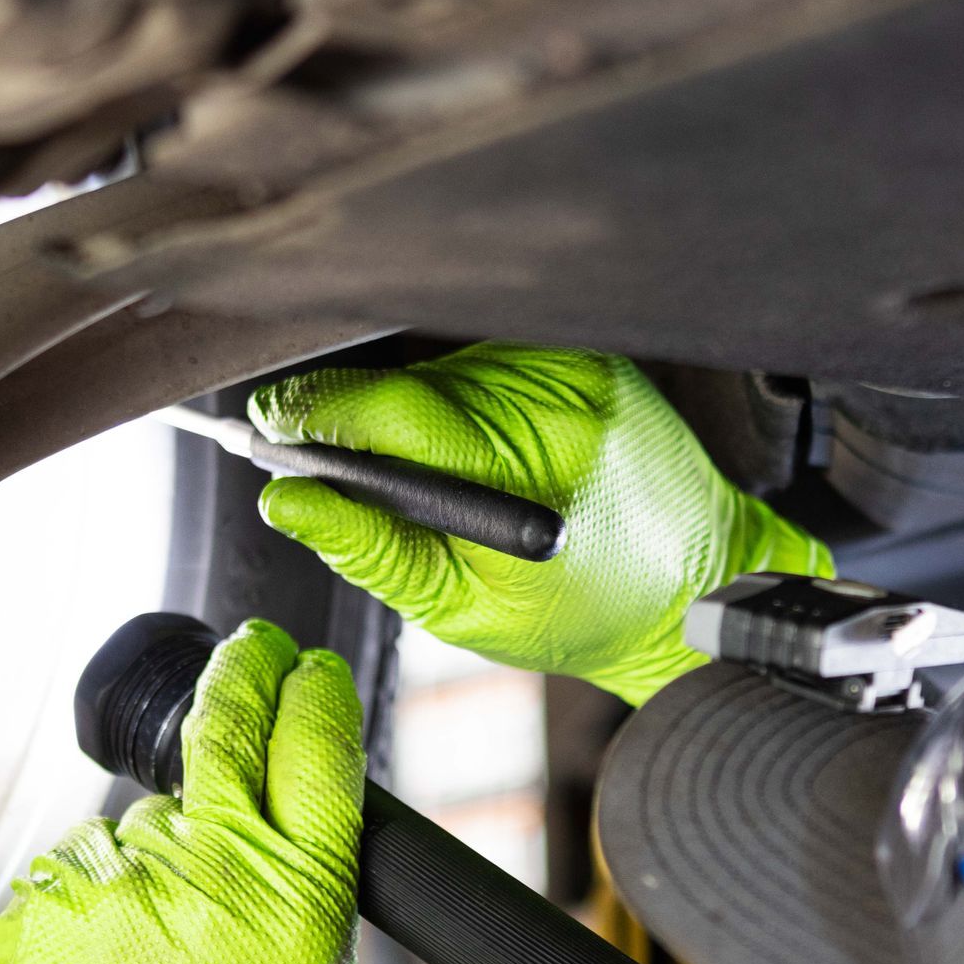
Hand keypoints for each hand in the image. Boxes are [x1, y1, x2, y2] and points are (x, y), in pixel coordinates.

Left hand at [0, 619, 362, 963]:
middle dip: (243, 677)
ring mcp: (114, 878)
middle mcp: (205, 871)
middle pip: (225, 728)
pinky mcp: (42, 897)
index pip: (316, 747)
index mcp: (295, 902)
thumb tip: (293, 837)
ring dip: (161, 856)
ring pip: (151, 819)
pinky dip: (105, 900)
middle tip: (249, 654)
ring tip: (157, 957)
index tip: (309, 672)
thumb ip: (314, 913)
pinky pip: (89, 867)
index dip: (315, 694)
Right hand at [252, 344, 829, 704]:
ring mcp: (572, 366)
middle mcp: (553, 396)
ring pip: (437, 368)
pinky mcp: (580, 353)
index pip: (389, 410)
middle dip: (360, 425)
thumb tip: (284, 502)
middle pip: (404, 382)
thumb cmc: (587, 610)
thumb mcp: (462, 608)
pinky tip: (481, 453)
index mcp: (523, 465)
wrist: (694, 582)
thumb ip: (370, 549)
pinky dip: (459, 404)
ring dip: (414, 417)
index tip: (269, 430)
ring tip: (443, 483)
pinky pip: (481, 362)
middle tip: (353, 480)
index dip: (313, 414)